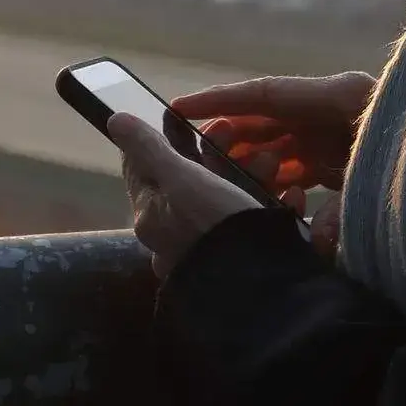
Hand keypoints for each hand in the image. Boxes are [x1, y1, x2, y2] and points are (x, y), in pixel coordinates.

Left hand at [105, 113, 267, 278]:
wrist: (262, 286)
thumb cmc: (215, 227)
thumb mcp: (181, 180)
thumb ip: (150, 149)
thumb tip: (115, 120)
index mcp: (152, 215)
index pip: (145, 165)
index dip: (164, 136)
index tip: (188, 118)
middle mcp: (175, 233)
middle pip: (192, 177)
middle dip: (219, 151)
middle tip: (238, 133)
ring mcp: (210, 244)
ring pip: (229, 195)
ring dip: (252, 172)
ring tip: (273, 163)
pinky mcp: (244, 255)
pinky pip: (257, 220)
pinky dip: (274, 204)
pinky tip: (291, 195)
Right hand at [175, 72, 376, 203]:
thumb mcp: (383, 178)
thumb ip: (343, 210)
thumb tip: (316, 239)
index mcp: (340, 96)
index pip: (265, 93)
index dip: (219, 101)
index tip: (178, 107)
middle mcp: (333, 110)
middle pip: (267, 120)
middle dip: (232, 140)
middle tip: (203, 161)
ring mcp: (337, 134)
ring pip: (278, 145)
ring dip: (253, 166)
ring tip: (230, 187)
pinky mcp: (344, 157)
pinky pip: (299, 165)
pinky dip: (279, 182)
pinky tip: (266, 202)